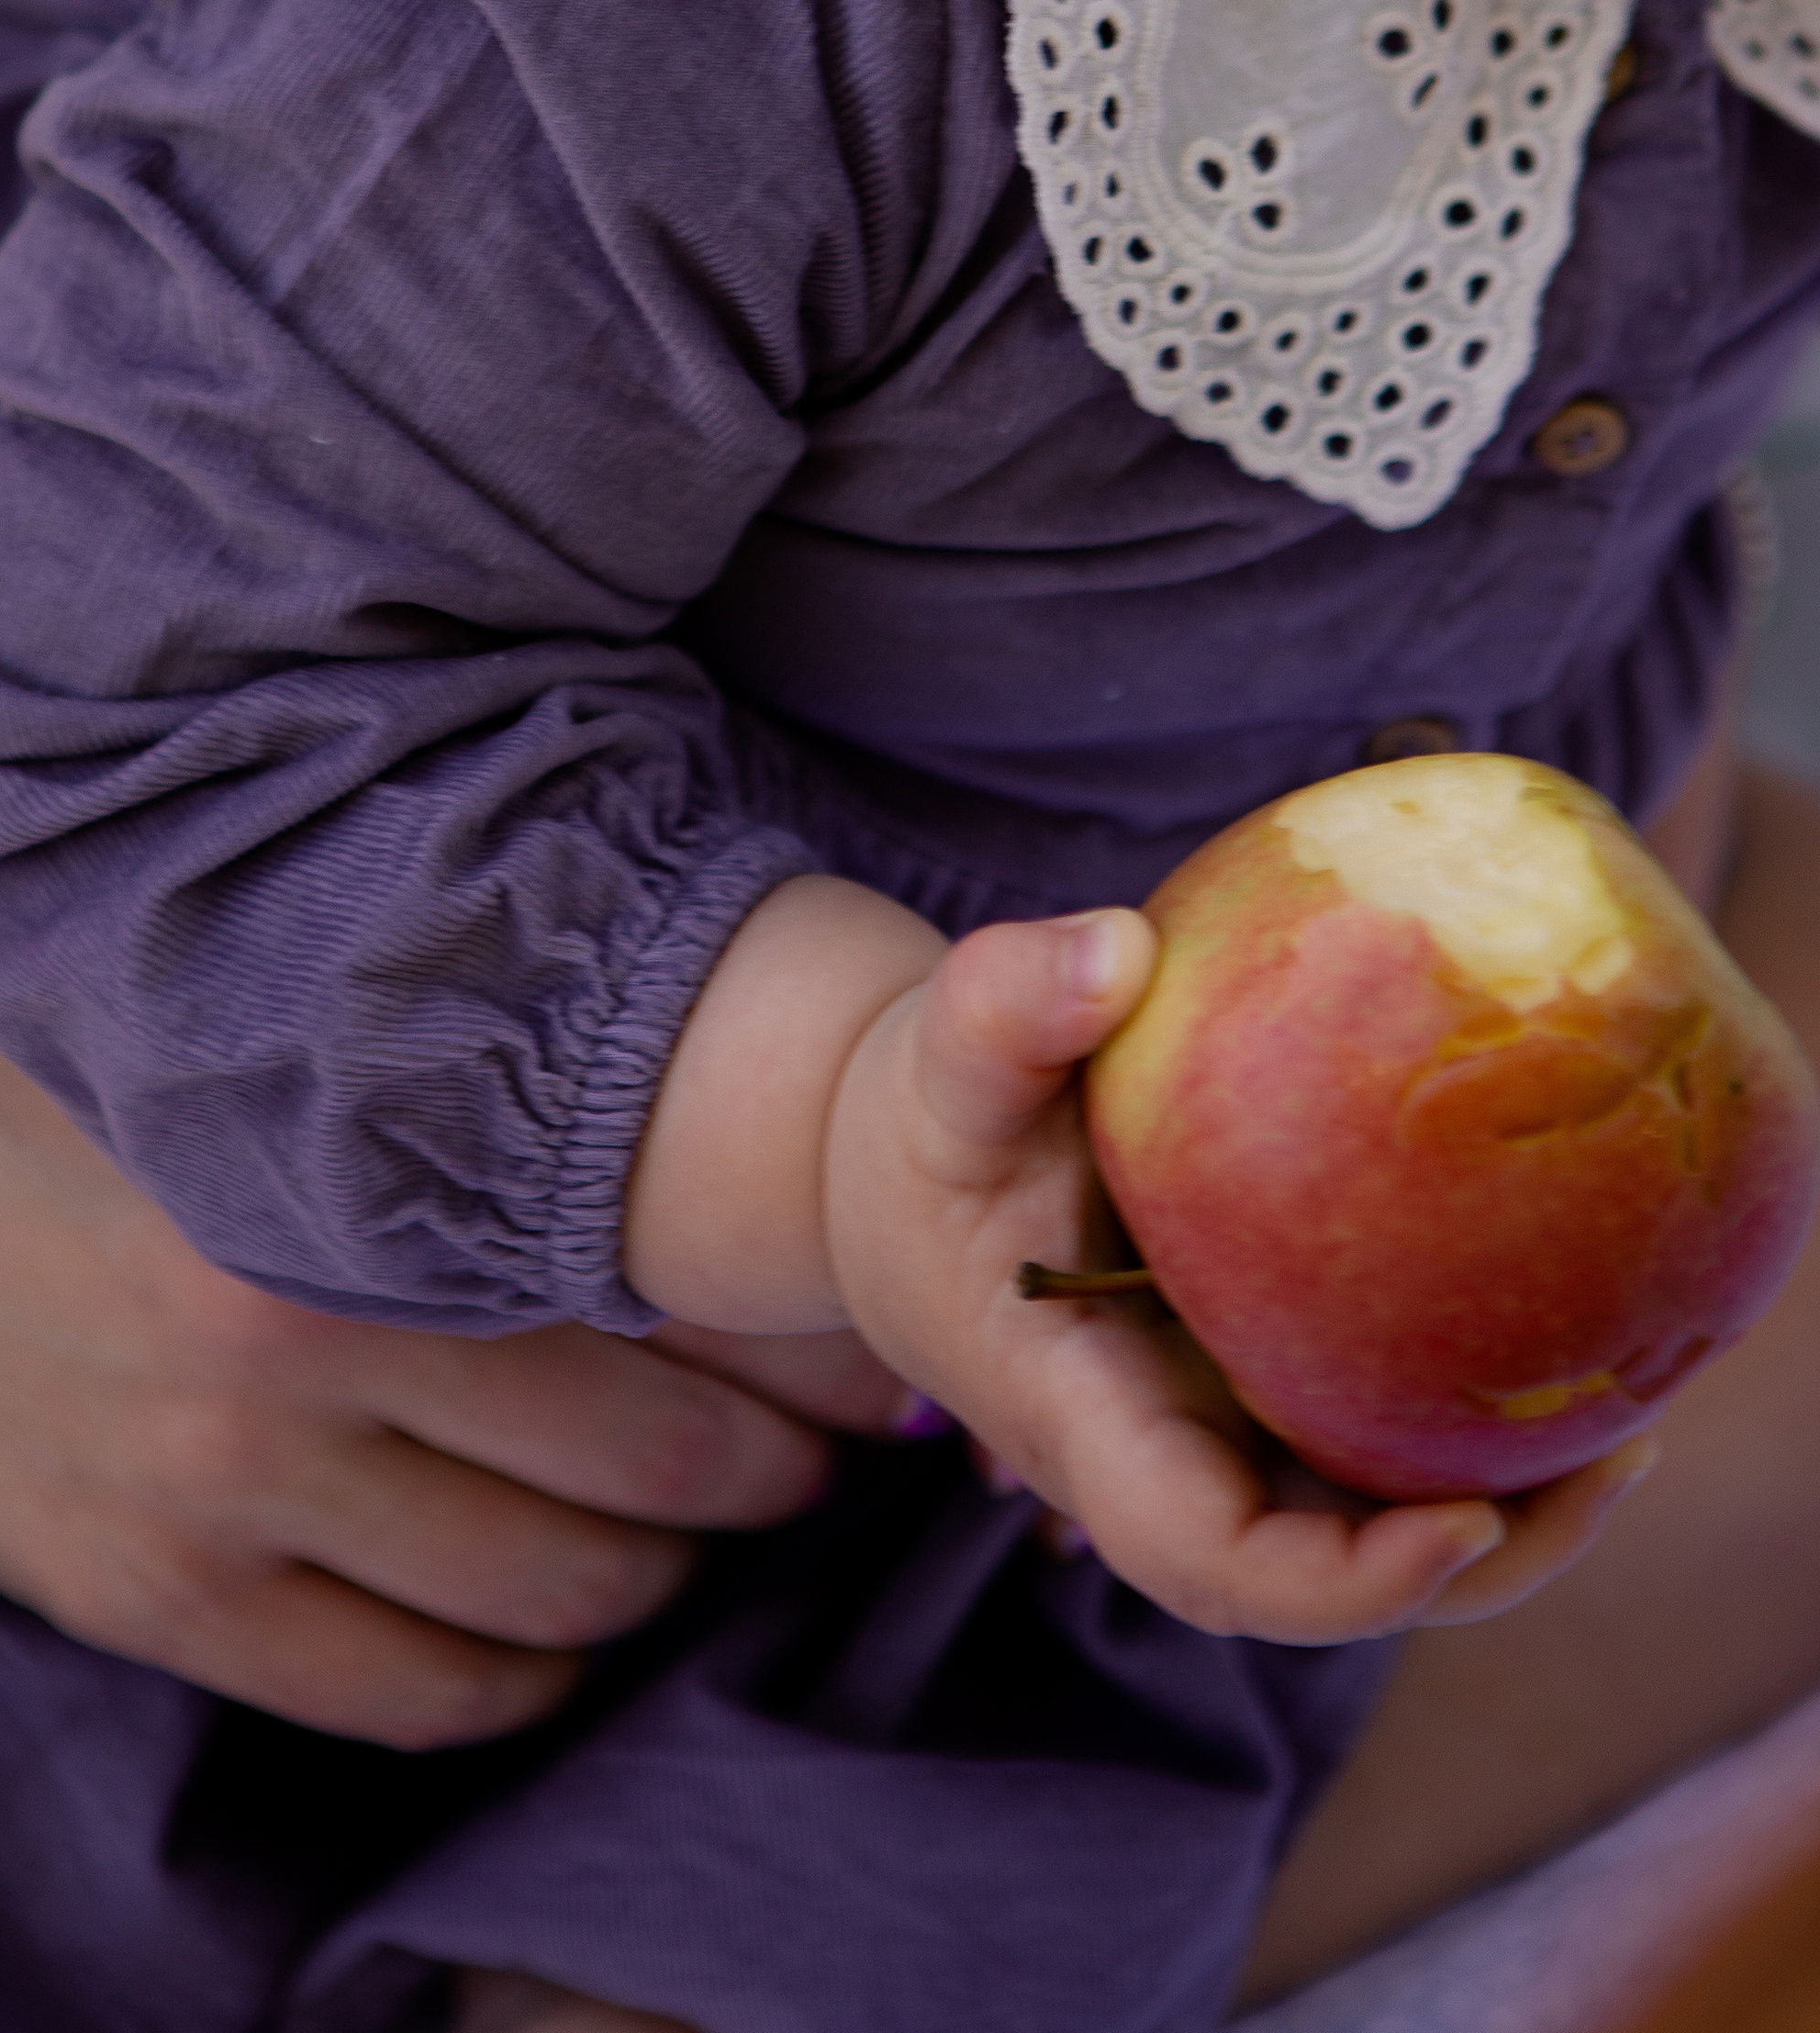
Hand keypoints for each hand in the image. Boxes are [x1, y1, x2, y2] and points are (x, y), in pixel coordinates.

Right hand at [0, 887, 898, 1748]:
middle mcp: (288, 1376)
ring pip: (548, 1613)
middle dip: (759, 1474)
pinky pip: (410, 1697)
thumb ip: (434, 1086)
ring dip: (652, 1581)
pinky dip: (514, 1671)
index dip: (788, 1352)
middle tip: (807, 1433)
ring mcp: (214, 1513)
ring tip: (681, 1515)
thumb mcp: (242, 1042)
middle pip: (639, 1489)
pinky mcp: (148, 1607)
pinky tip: (538, 1599)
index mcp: (333, 1206)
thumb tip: (672, 1128)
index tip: (845, 1341)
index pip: (659, 1324)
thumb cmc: (33, 1067)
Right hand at [823, 909, 1657, 1647]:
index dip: (1337, 1580)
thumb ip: (1005, 1002)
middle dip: (1485, 1560)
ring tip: (1626, 1419)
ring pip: (1375, 1526)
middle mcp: (1169, 1459)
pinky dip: (1478, 1426)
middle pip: (1330, 1578)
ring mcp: (1223, 1437)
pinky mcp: (1266, 1388)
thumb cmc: (926, 1126)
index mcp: (1083, 1419)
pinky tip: (1570, 1340)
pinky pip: (1383, 1440)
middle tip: (1612, 1452)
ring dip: (1513, 1506)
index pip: (1205, 1556)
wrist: (906, 1174)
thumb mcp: (941, 1058)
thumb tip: (1118, 953)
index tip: (1461, 1522)